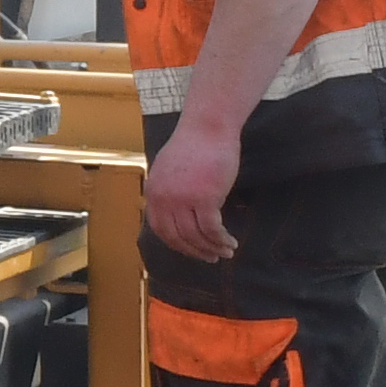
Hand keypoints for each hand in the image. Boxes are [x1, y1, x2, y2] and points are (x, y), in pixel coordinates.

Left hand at [144, 106, 244, 264]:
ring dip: (213, 248)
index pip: (160, 229)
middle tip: (211, 258)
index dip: (177, 245)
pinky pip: (212, 229)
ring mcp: (183, 200)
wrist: (207, 128)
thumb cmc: (194, 146)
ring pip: (196, 236)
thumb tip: (175, 213)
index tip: (192, 251)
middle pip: (177, 237)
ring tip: (227, 251)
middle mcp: (164, 199)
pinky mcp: (205, 198)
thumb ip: (169, 191)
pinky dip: (221, 239)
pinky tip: (231, 242)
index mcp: (154, 192)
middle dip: (195, 252)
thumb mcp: (170, 170)